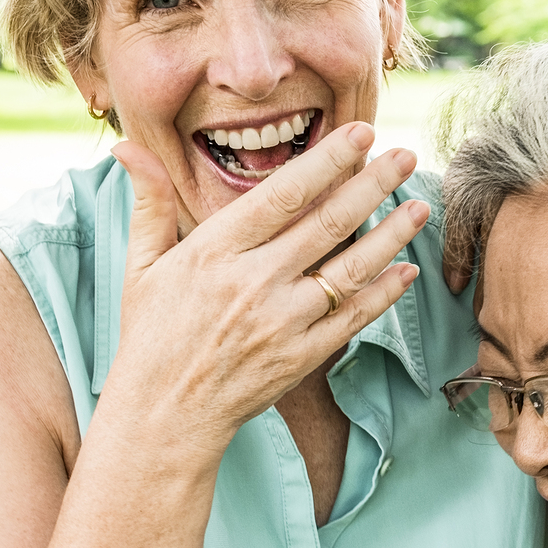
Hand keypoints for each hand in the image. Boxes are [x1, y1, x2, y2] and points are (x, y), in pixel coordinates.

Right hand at [99, 122, 428, 440]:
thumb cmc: (150, 335)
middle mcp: (252, 283)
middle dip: (373, 184)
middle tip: (406, 154)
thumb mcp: (141, 265)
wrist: (162, 415)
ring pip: (350, 268)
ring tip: (421, 206)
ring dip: (391, 235)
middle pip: (327, 223)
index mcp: (215, 251)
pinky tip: (407, 269)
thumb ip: (148, 201)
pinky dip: (384, 293)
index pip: (283, 194)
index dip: (327, 160)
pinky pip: (353, 318)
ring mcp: (282, 322)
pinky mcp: (301, 358)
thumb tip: (127, 145)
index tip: (360, 133)